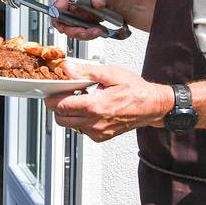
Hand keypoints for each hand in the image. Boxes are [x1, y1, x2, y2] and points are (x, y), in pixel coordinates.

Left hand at [44, 60, 172, 141]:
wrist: (153, 106)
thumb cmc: (135, 89)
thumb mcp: (110, 73)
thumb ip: (85, 71)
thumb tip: (67, 68)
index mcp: (95, 106)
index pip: (60, 106)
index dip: (52, 98)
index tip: (53, 91)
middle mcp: (95, 123)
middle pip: (60, 119)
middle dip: (58, 106)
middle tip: (65, 94)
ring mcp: (98, 132)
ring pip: (70, 125)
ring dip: (69, 114)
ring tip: (81, 100)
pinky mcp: (102, 136)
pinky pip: (82, 130)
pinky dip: (81, 120)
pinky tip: (91, 109)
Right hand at [51, 0, 118, 40]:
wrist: (123, 2)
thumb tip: (96, 2)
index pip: (57, 7)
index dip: (58, 18)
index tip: (64, 26)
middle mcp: (73, 7)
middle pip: (63, 23)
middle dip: (74, 30)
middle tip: (86, 32)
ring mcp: (79, 17)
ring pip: (73, 31)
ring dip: (85, 34)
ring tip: (97, 30)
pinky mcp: (85, 25)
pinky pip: (82, 34)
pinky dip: (90, 35)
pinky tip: (99, 31)